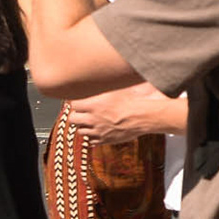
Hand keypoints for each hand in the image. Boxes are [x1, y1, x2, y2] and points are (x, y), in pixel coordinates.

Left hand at [67, 82, 182, 143]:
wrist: (145, 116)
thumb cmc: (134, 100)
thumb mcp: (117, 88)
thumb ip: (103, 87)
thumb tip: (99, 78)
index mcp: (94, 104)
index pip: (73, 104)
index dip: (78, 102)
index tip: (82, 101)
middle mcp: (93, 118)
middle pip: (72, 119)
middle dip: (77, 115)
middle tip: (84, 113)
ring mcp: (98, 130)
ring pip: (81, 131)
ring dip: (85, 126)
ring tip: (93, 122)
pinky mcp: (105, 140)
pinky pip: (92, 141)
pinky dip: (94, 137)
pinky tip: (101, 131)